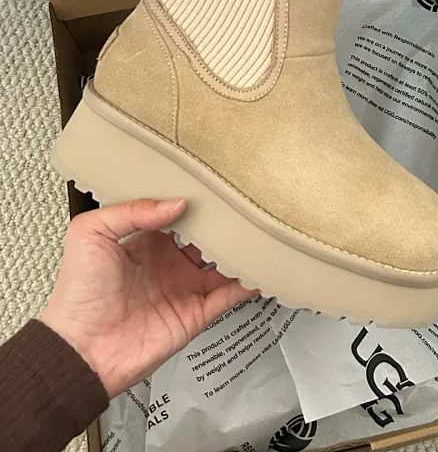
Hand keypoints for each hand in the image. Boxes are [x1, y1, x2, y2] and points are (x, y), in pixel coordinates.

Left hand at [42, 198, 257, 398]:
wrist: (80, 350)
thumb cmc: (76, 295)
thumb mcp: (91, 234)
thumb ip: (133, 210)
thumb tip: (176, 203)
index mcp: (144, 242)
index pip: (177, 215)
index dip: (194, 201)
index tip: (213, 187)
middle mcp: (168, 264)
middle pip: (207, 237)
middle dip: (224, 224)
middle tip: (242, 206)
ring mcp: (184, 288)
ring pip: (224, 264)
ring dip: (241, 252)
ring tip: (259, 233)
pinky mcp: (196, 313)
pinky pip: (230, 295)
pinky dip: (248, 283)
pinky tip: (259, 269)